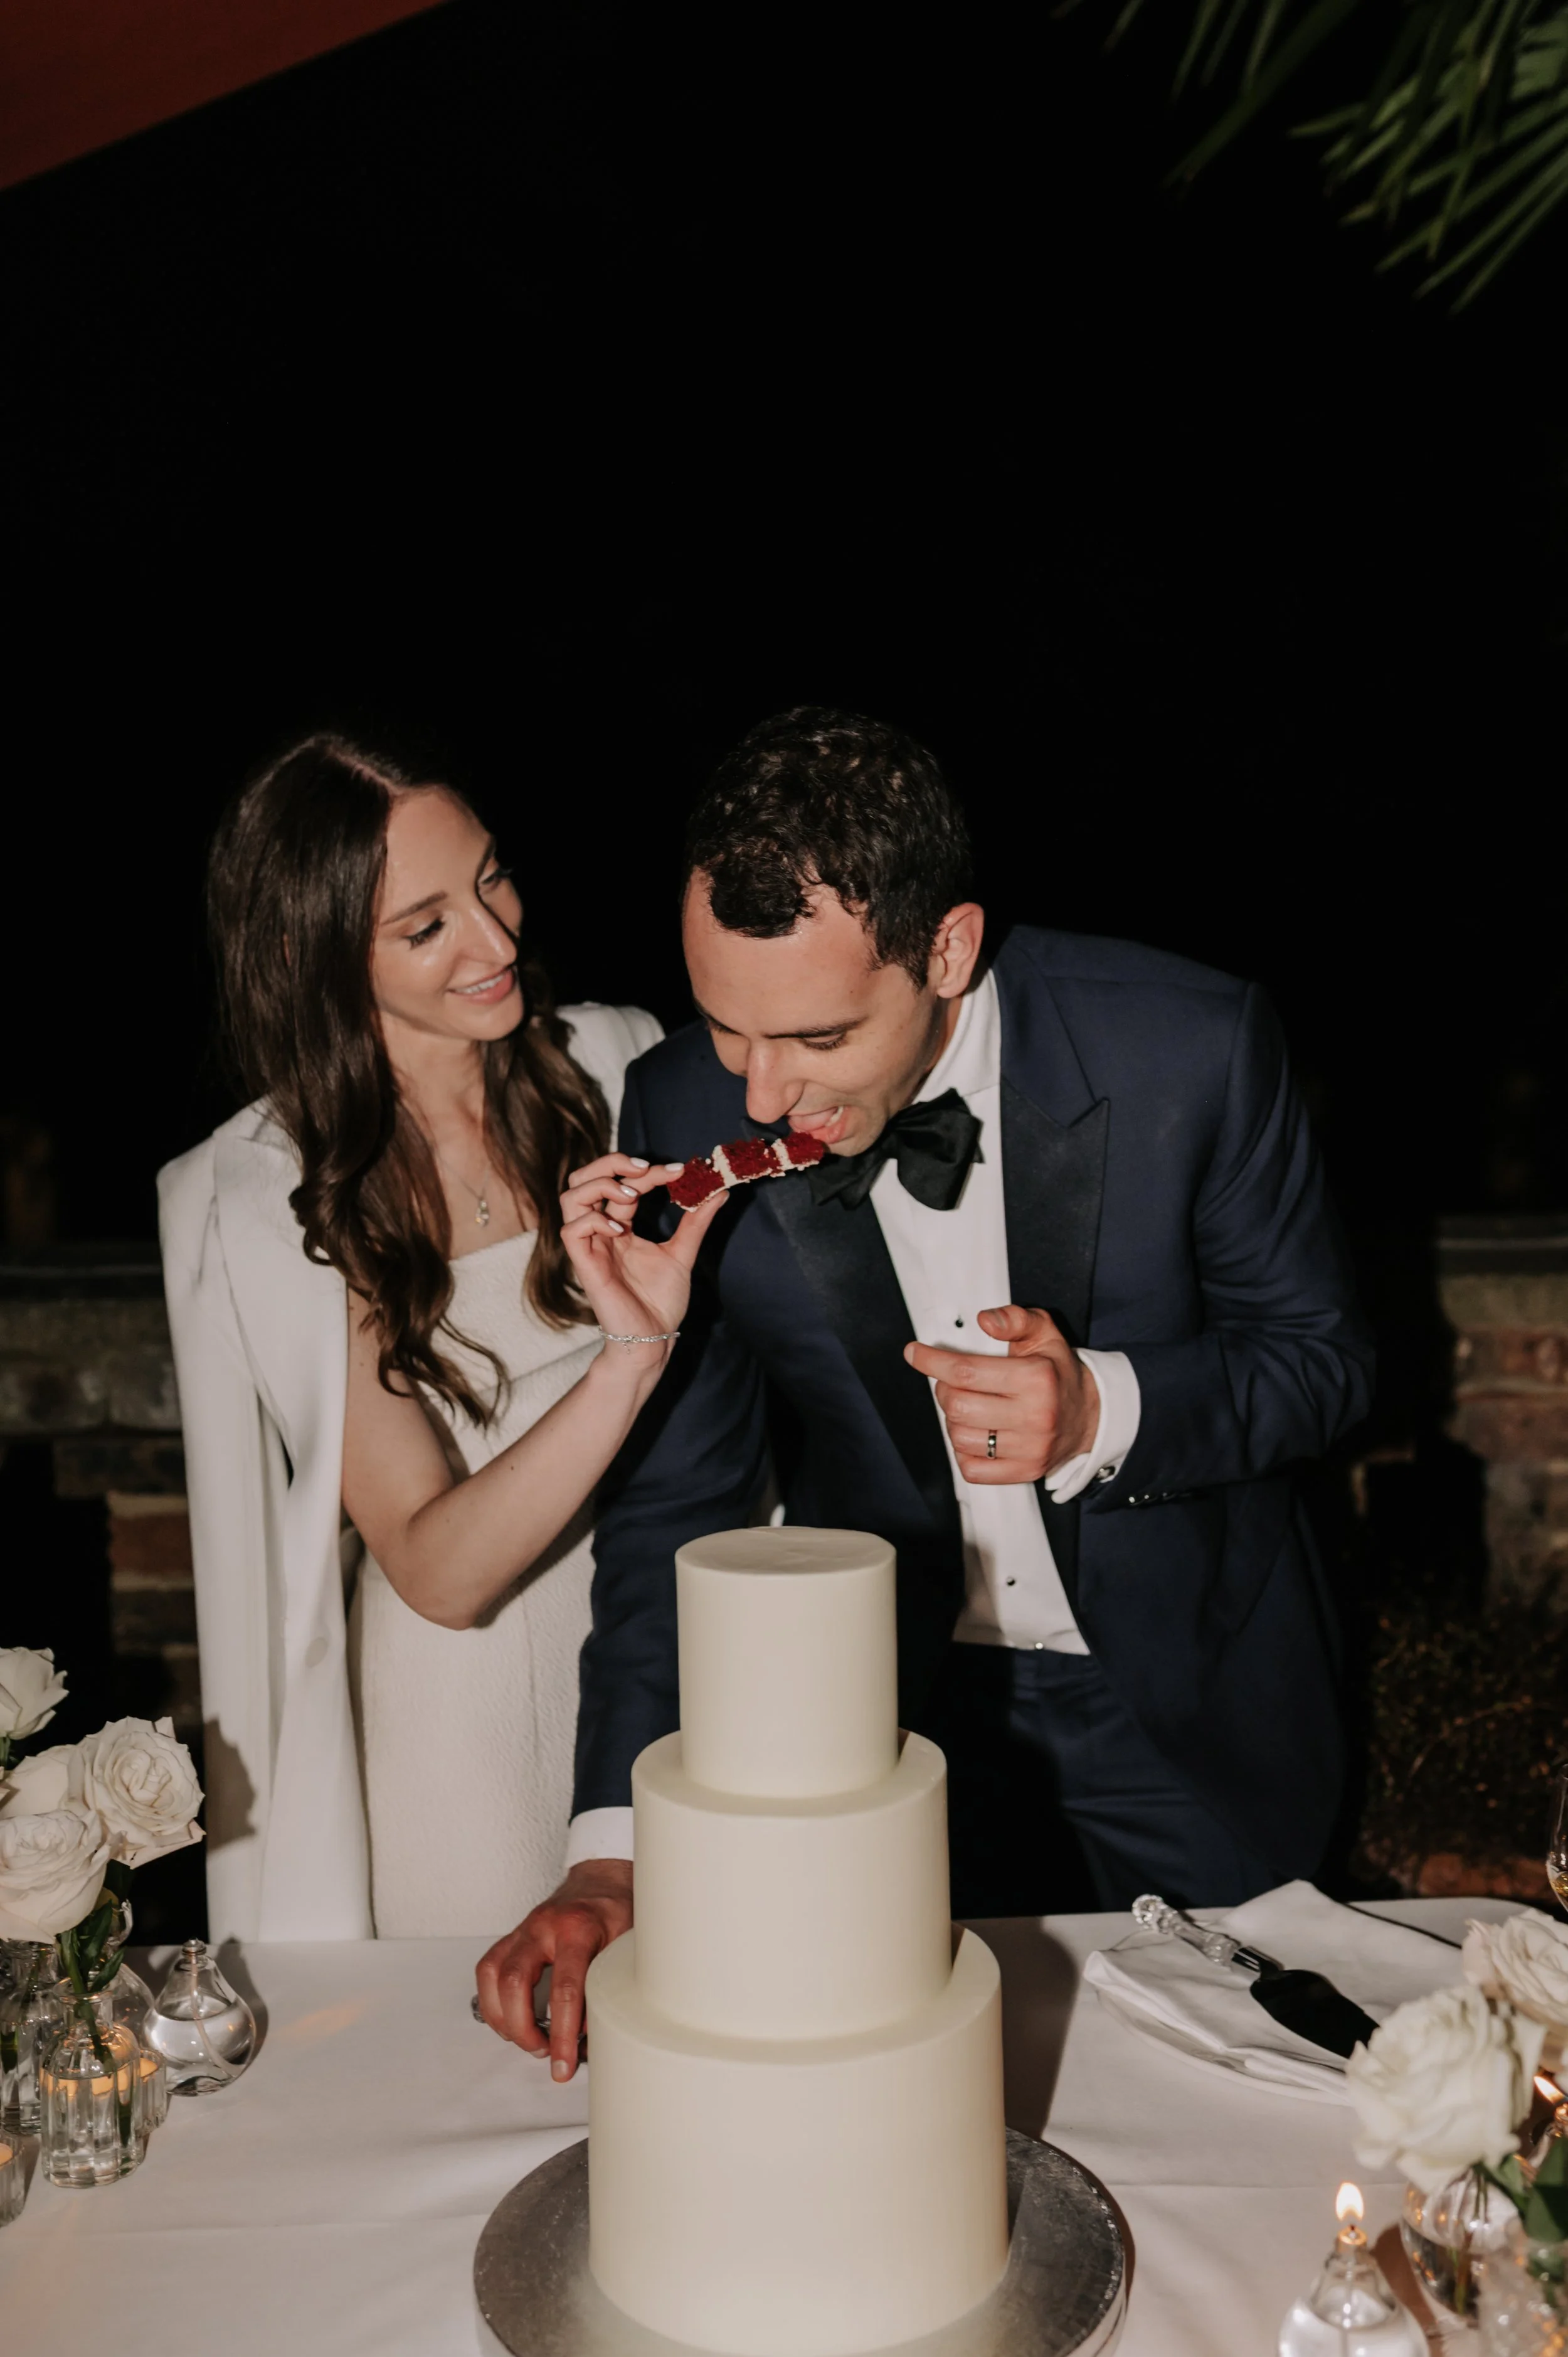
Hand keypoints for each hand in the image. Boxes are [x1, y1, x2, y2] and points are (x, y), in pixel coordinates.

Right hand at [475, 1857, 633, 2079]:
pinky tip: (510, 2019)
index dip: (563, 2034)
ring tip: (527, 2040)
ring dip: (503, 2017)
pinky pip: (488, 1969)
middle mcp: (544, 1927)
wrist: (602, 1881)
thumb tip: (591, 2036)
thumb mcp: (627, 1945)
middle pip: (515, 1983)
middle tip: (544, 2051)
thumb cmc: (616, 1911)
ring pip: (492, 1976)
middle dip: (523, 2029)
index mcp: (578, 1928)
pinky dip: (493, 2000)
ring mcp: (524, 1930)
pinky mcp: (513, 1937)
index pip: (565, 1989)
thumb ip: (609, 1986)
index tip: (564, 2062)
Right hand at [560, 1155, 726, 1347]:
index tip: (681, 1170)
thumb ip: (696, 1222)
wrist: (653, 1339)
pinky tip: (621, 1230)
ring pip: (570, 1197)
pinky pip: (572, 1231)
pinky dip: (595, 1221)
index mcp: (619, 1226)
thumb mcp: (682, 1253)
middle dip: (611, 1163)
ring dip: (600, 1185)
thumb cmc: (660, 1302)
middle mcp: (600, 1232)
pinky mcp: (584, 1266)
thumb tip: (718, 1190)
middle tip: (644, 1168)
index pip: (624, 1183)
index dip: (648, 1171)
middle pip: (583, 1179)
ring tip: (632, 1196)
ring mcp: (590, 1247)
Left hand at [904, 1304, 1099, 1482]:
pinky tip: (975, 1433)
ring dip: (953, 1420)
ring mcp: (1030, 1449)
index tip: (915, 1354)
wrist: (1090, 1416)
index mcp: (1037, 1378)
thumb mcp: (1044, 1333)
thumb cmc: (1058, 1373)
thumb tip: (986, 1320)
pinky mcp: (1025, 1472)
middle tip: (952, 1382)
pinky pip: (973, 1469)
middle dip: (944, 1390)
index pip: (967, 1371)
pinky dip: (963, 1451)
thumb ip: (1015, 1319)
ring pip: (960, 1439)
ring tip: (967, 1406)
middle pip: (958, 1406)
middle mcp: (1035, 1416)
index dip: (932, 1361)